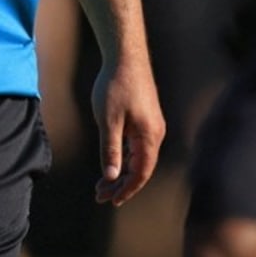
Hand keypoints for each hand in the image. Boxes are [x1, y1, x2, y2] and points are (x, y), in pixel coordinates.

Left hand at [90, 56, 165, 207]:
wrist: (125, 56)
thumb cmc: (115, 86)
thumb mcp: (108, 121)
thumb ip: (110, 150)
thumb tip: (111, 178)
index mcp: (149, 137)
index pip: (141, 174)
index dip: (126, 190)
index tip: (110, 200)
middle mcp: (155, 134)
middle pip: (141, 168)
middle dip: (121, 184)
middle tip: (100, 195)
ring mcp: (152, 125)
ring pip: (139, 157)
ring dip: (122, 170)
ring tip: (102, 182)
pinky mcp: (146, 117)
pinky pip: (137, 145)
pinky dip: (125, 155)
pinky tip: (112, 159)